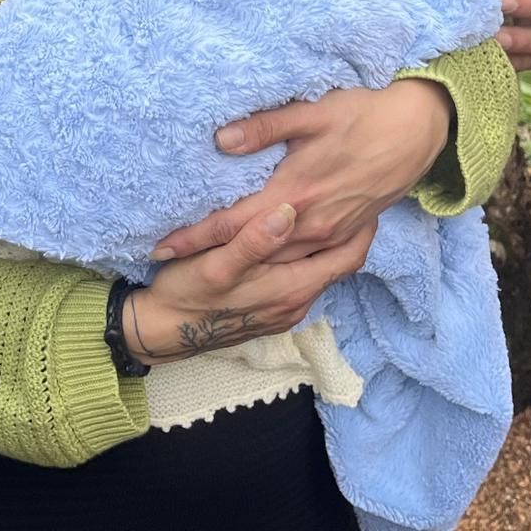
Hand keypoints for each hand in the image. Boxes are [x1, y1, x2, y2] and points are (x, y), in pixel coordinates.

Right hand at [125, 201, 372, 362]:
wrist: (162, 333)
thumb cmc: (187, 295)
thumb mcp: (216, 265)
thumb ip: (254, 240)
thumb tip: (290, 210)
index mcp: (292, 287)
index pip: (348, 258)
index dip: (363, 228)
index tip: (368, 198)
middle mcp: (297, 302)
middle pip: (338, 265)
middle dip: (349, 232)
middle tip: (353, 196)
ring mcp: (285, 309)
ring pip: (320, 271)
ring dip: (327, 244)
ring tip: (326, 209)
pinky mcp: (270, 310)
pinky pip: (302, 279)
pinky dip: (307, 257)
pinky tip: (293, 239)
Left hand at [148, 83, 451, 265]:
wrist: (417, 131)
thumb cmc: (361, 114)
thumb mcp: (311, 113)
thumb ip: (264, 129)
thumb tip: (220, 139)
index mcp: (294, 193)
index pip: (232, 223)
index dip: (195, 236)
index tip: (160, 247)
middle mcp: (310, 223)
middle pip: (248, 249)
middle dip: (208, 257)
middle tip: (167, 263)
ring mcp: (330, 234)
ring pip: (277, 261)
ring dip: (241, 266)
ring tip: (200, 269)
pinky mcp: (346, 236)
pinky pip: (304, 261)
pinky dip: (276, 265)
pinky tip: (256, 267)